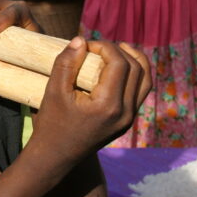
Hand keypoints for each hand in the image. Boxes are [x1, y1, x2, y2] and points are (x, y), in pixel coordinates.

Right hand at [32, 38, 150, 162]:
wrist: (55, 156)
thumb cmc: (51, 124)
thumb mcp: (53, 91)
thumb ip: (66, 63)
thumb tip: (80, 40)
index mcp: (109, 105)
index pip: (120, 63)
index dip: (105, 47)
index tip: (86, 45)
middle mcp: (125, 113)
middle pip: (137, 68)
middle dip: (118, 50)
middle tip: (96, 46)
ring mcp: (129, 119)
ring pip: (145, 80)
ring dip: (134, 60)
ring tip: (117, 49)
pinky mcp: (127, 121)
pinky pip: (140, 92)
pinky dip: (134, 74)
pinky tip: (118, 67)